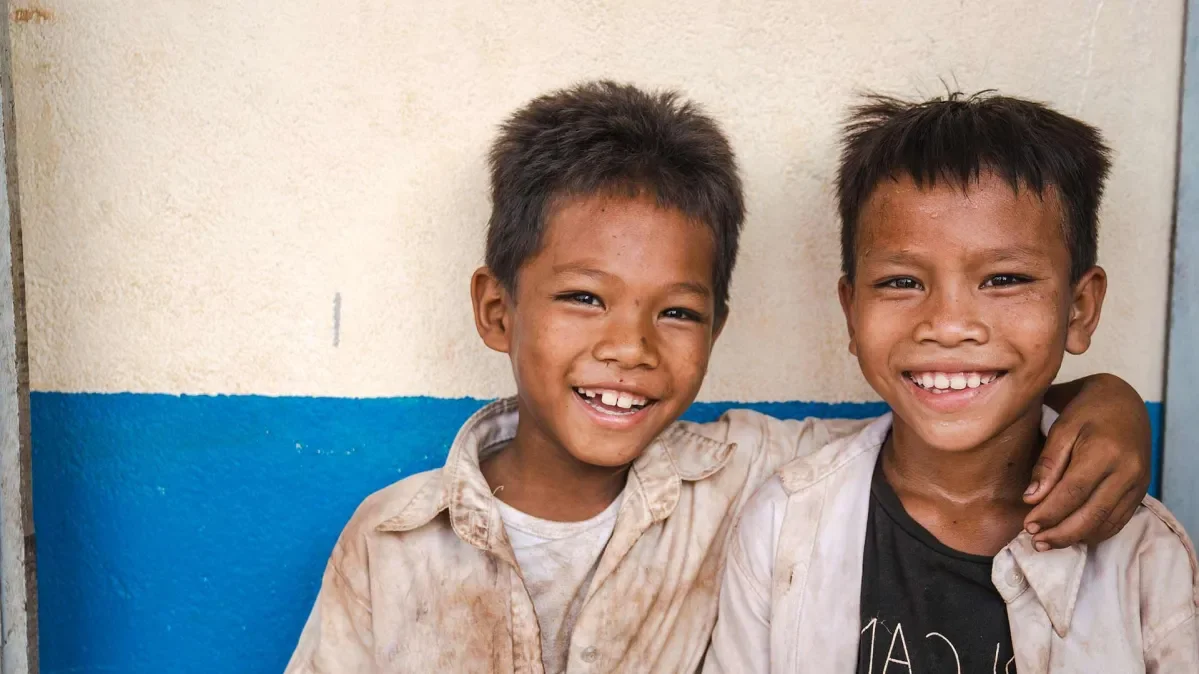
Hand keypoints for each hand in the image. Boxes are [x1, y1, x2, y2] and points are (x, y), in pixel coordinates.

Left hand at [1024, 374, 1151, 549]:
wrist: (1124, 401)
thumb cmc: (1086, 411)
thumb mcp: (1061, 428)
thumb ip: (1047, 464)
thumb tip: (1031, 498)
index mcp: (1104, 452)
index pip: (1073, 492)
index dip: (1050, 513)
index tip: (1028, 526)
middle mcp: (1126, 471)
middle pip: (1092, 513)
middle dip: (1062, 533)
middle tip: (1036, 542)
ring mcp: (1138, 483)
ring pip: (1107, 522)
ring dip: (1077, 537)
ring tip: (1049, 542)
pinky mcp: (1141, 491)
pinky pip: (1119, 520)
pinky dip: (1096, 532)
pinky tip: (1074, 535)